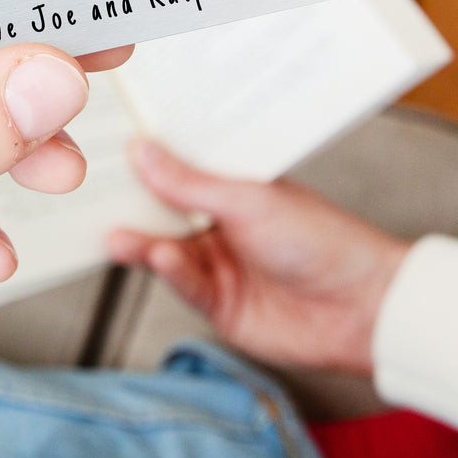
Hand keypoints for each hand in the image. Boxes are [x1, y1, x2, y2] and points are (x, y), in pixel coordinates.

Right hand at [108, 140, 408, 375]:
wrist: (364, 308)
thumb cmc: (322, 241)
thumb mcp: (248, 200)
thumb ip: (188, 183)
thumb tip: (141, 151)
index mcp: (230, 187)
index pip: (176, 169)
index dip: (143, 161)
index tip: (105, 149)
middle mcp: (219, 223)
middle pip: (161, 212)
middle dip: (130, 206)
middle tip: (92, 197)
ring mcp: (217, 263)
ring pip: (164, 249)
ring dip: (142, 243)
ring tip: (117, 236)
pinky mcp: (217, 304)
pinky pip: (182, 284)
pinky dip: (168, 271)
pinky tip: (159, 256)